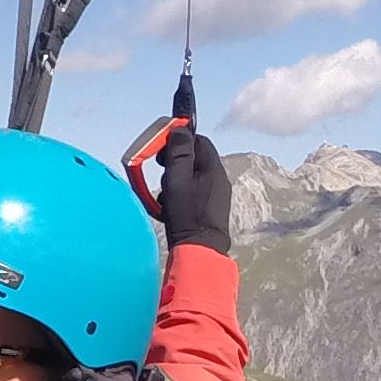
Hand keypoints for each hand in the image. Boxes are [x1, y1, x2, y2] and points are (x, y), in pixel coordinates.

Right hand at [159, 124, 233, 254]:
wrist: (200, 250)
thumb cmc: (187, 214)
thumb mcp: (177, 179)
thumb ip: (178, 152)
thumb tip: (180, 129)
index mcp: (213, 168)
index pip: (199, 140)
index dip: (179, 140)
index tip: (162, 149)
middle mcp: (219, 180)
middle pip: (195, 159)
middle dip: (175, 162)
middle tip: (161, 171)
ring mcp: (216, 196)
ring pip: (192, 177)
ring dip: (175, 181)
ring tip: (165, 196)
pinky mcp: (211, 210)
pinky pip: (193, 193)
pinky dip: (180, 195)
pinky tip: (170, 208)